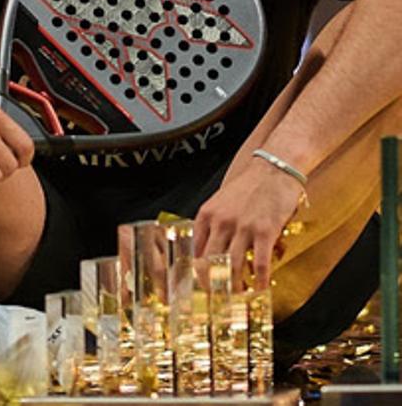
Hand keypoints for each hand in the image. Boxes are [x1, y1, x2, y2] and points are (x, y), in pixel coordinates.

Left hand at [193, 161, 304, 289]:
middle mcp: (221, 222)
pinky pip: (261, 262)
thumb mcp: (221, 202)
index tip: (195, 285)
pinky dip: (260, 280)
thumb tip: (209, 252)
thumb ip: (213, 225)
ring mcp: (242, 227)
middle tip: (213, 299)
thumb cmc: (249, 186)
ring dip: (235, 286)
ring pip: (233, 266)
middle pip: (209, 261)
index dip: (193, 271)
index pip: (194, 249)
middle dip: (211, 284)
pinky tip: (261, 289)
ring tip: (236, 299)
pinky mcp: (265, 231)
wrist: (273, 168)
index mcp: (206, 215)